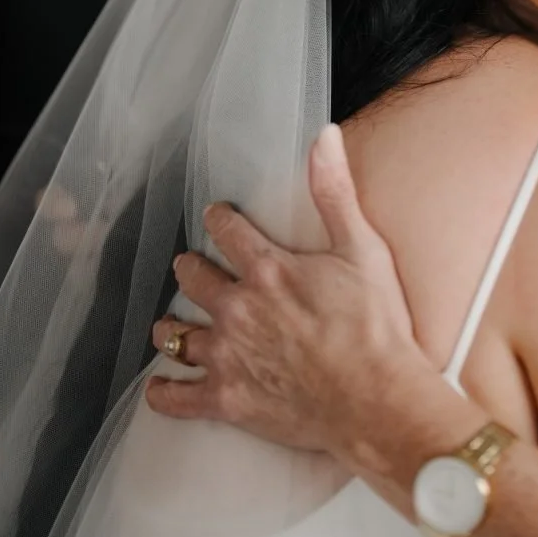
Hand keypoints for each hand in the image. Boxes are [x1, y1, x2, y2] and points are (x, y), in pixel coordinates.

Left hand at [145, 125, 429, 465]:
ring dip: (170, 327)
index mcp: (268, 270)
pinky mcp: (227, 399)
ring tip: (169, 325)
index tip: (217, 217)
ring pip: (175, 335)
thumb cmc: (376, 327)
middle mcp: (237, 309)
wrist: (376, 400)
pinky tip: (161, 387)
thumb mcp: (364, 250)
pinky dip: (164, 392)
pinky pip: (176, 396)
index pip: (227, 231)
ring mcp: (227, 356)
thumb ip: (335, 192)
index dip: (220, 220)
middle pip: (193, 279)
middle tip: (191, 268)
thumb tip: (324, 136)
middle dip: (190, 269)